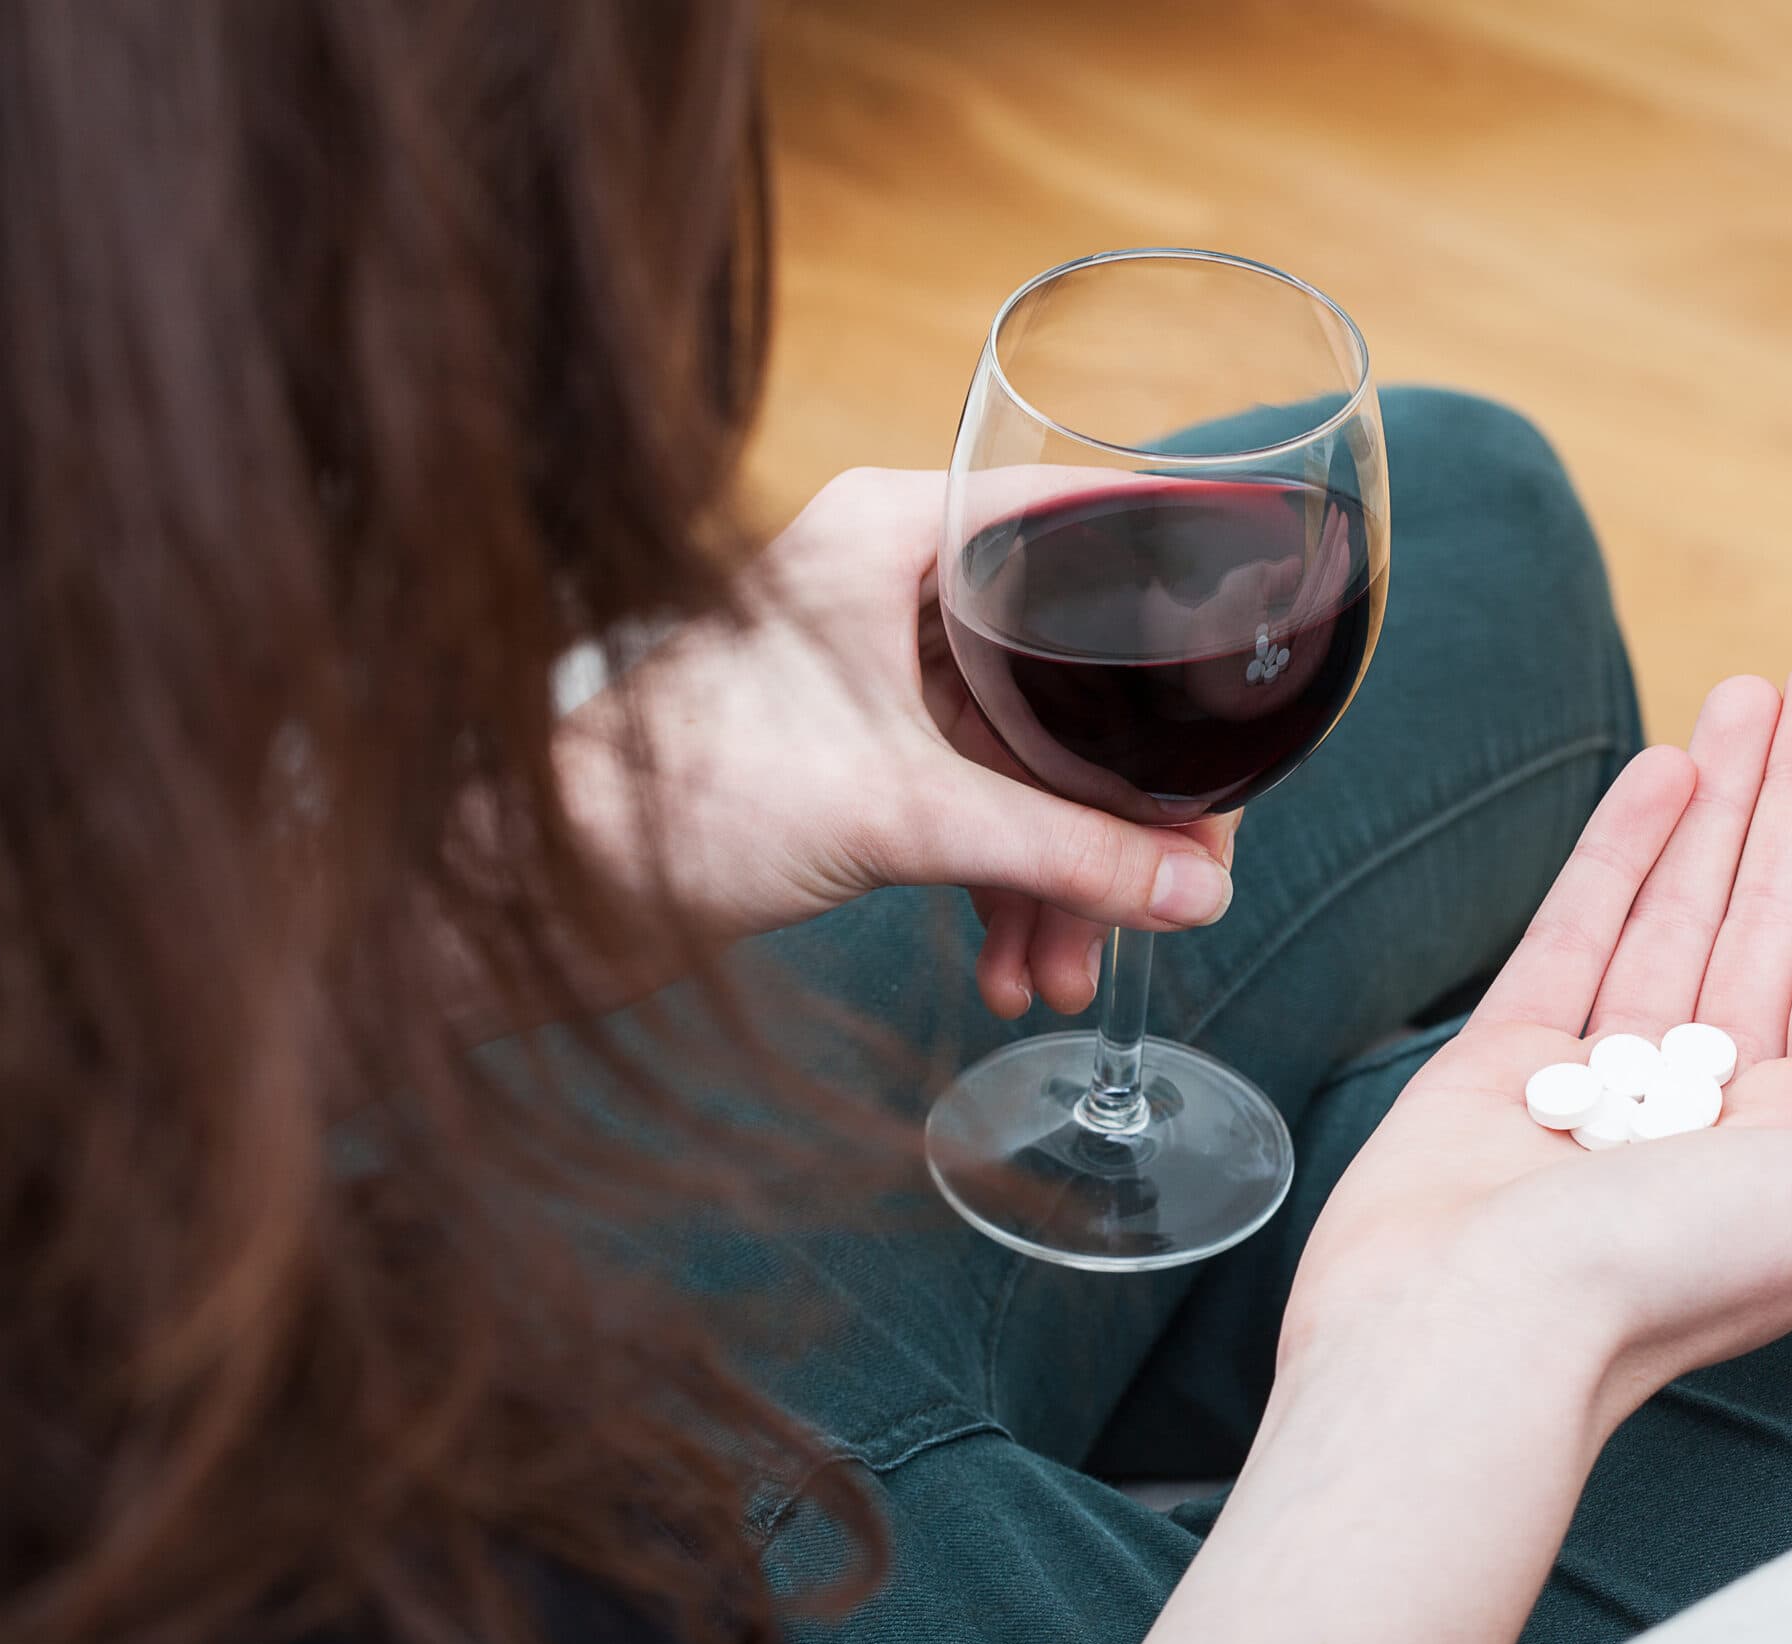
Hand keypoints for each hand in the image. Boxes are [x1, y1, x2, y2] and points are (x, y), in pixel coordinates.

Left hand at [557, 469, 1238, 1015]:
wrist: (550, 886)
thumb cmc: (681, 797)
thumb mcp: (902, 816)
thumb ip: (1063, 851)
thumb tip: (1196, 888)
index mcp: (897, 531)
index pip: (1081, 524)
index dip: (1170, 592)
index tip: (1241, 664)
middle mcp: (893, 583)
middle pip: (1072, 668)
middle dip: (1119, 801)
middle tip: (1172, 884)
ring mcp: (879, 673)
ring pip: (1028, 757)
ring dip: (1062, 869)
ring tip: (1069, 971)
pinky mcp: (861, 754)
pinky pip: (977, 805)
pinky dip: (1005, 882)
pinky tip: (1014, 967)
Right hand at [1283, 655, 1791, 1435]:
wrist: (1464, 1334)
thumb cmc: (1663, 1281)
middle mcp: (1717, 1107)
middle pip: (1775, 907)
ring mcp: (1607, 1083)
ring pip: (1681, 907)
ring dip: (1723, 796)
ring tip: (1748, 692)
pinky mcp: (1506, 1066)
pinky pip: (1577, 934)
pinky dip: (1622, 851)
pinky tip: (1663, 773)